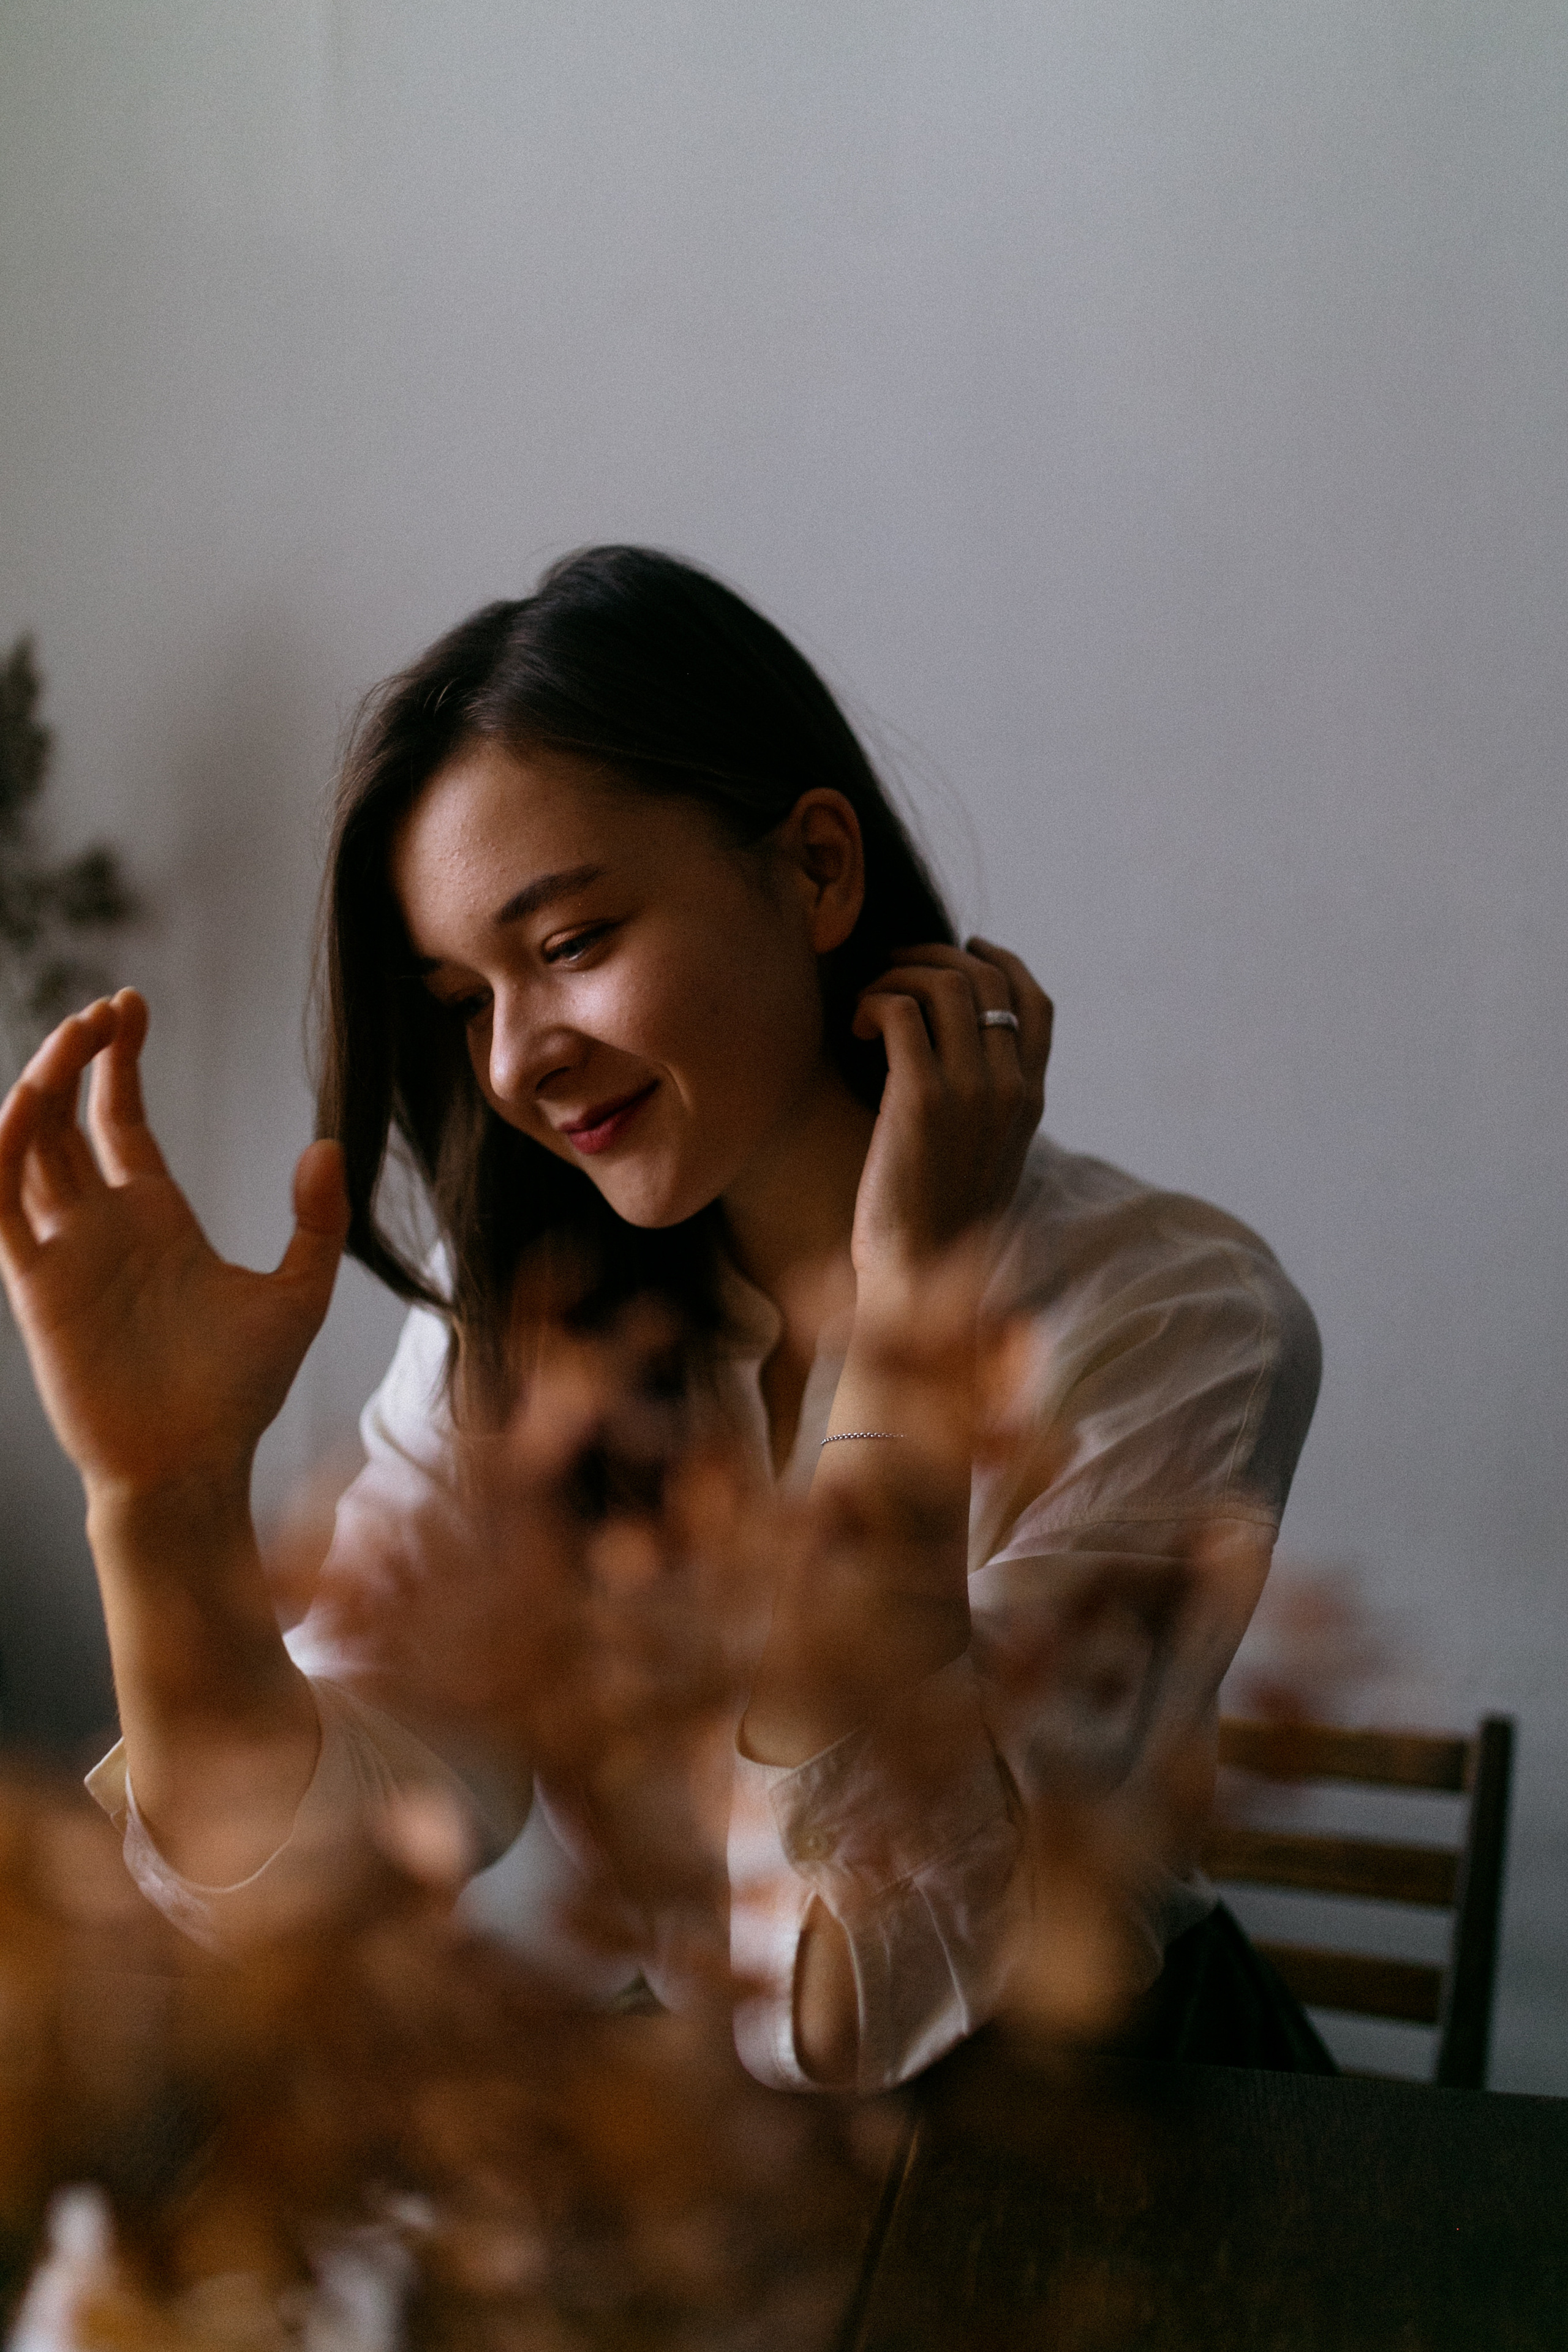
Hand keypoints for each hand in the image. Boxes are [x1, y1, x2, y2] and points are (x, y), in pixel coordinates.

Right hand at [0, 991, 347, 1499]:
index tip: (129, 1005)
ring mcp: (63, 1252)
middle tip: (101, 1008)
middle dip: (76, 1056)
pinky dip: (0, 1154)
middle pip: (67, 1119)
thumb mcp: (299, 1294)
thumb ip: (316, 1222)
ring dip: (39, 1088)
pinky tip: (20, 1109)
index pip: (120, 1119)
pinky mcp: (35, 1286)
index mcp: (156, 1218)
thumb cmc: (241, 1392)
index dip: (118, 1061)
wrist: (192, 1466)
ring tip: (72, 1037)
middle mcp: (102, 1226)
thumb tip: (327, 1146)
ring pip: (28, 1149)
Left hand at [849, 937, 1051, 1291]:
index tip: (961, 948)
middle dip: (931, 957)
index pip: (1036, 1002)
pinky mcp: (921, 1097)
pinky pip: (899, 1008)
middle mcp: (1010, 1087)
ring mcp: (971, 1090)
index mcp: (1030, 1099)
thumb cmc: (936, 1221)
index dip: (1001, 961)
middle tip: (891, 969)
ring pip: (943, 982)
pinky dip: (873, 1000)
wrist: (918, 1276)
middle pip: (985, 978)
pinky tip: (856, 1025)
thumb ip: (987, 1104)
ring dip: (897, 974)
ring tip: (869, 1001)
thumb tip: (960, 1053)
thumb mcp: (984, 1156)